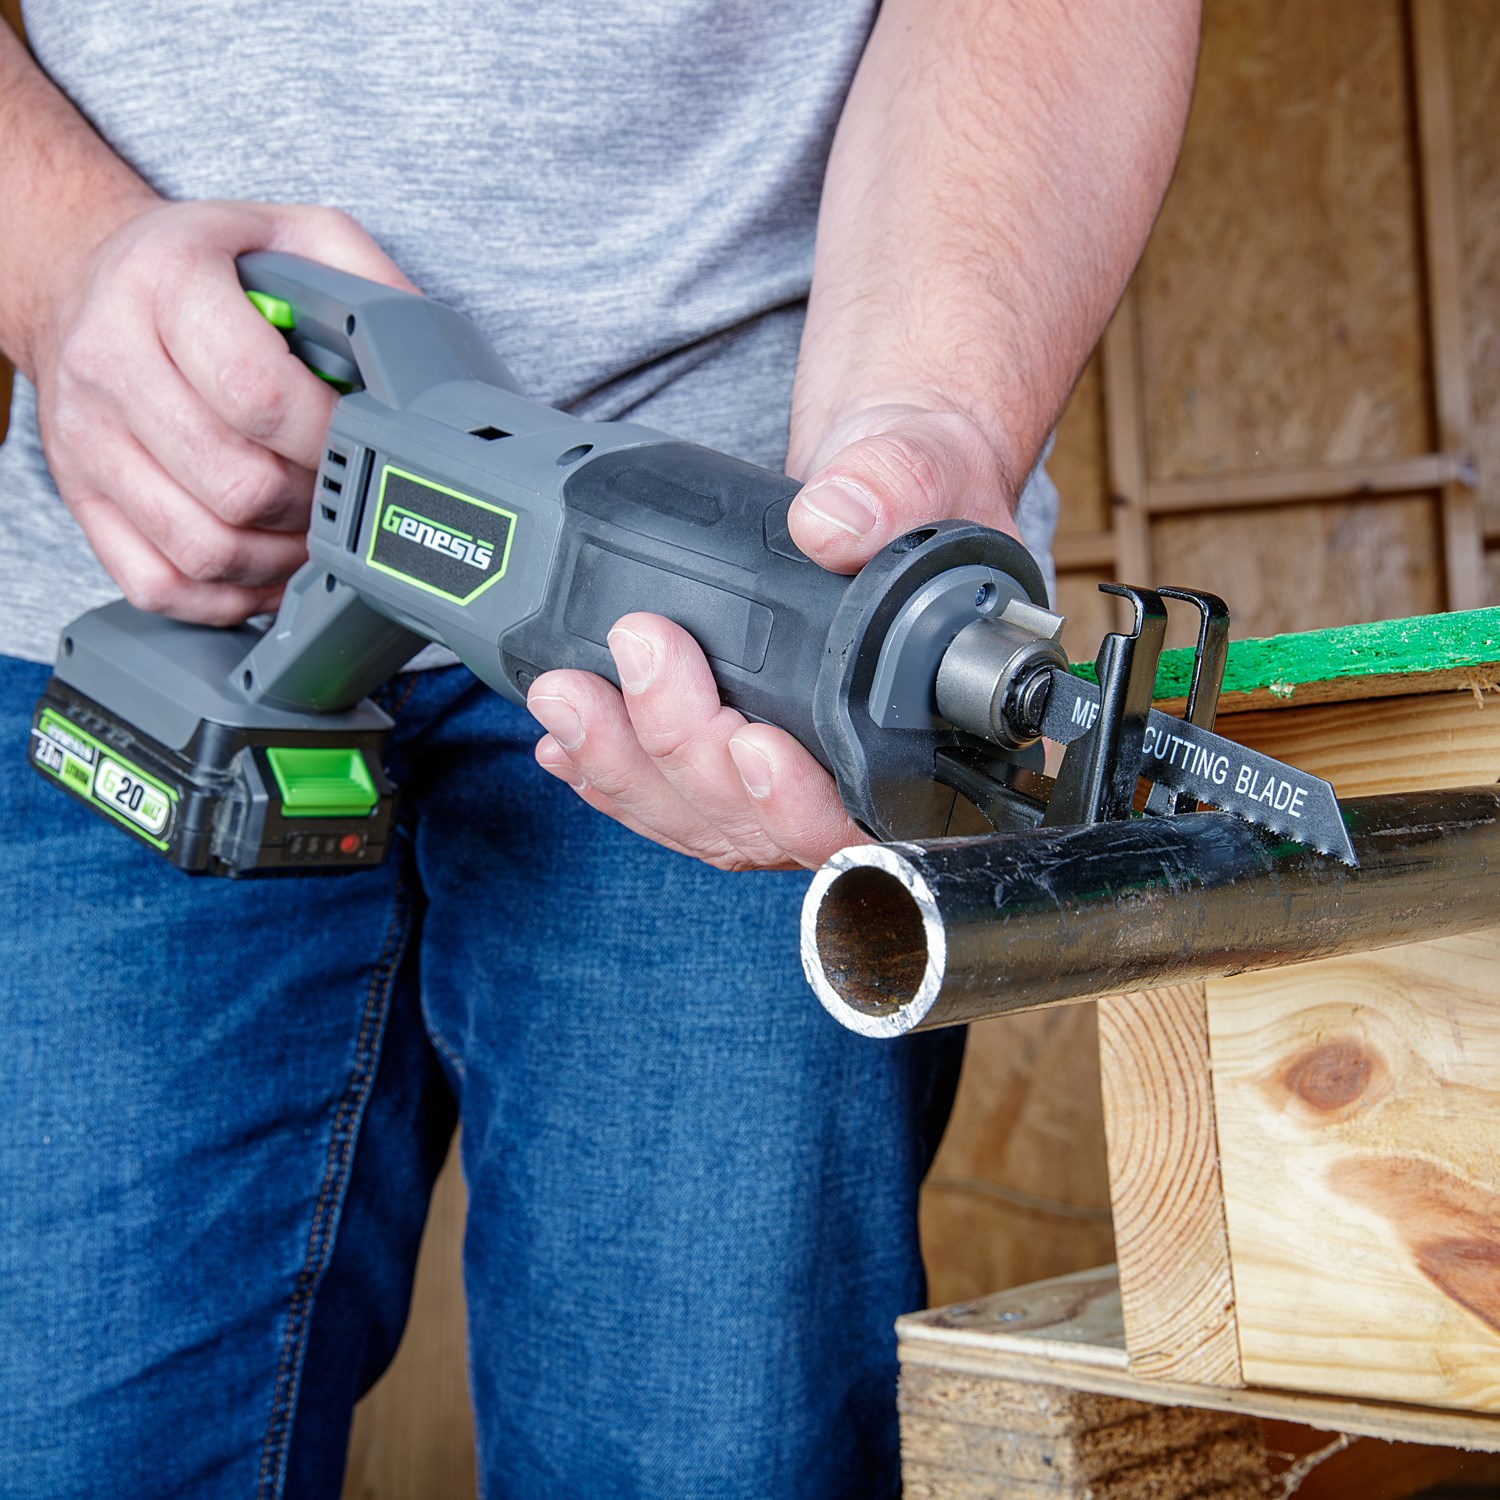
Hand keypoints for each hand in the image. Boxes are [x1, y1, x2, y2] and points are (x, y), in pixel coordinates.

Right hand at [29, 198, 413, 622]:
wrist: (85, 278)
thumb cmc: (204, 266)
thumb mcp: (290, 236)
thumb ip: (364, 284)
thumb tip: (426, 369)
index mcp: (164, 282)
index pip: (259, 394)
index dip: (330, 439)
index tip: (363, 440)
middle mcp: (109, 361)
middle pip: (238, 486)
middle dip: (315, 504)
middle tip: (343, 488)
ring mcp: (86, 440)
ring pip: (202, 549)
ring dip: (281, 559)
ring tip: (310, 527)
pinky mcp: (80, 500)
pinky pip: (160, 586)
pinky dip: (229, 596)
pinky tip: (265, 564)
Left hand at [527, 400, 1022, 870]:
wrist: (879, 481)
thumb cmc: (924, 486)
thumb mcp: (923, 462)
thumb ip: (893, 484)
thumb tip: (831, 524)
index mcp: (926, 729)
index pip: (865, 816)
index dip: (801, 804)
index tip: (754, 744)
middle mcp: (851, 771)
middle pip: (756, 823)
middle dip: (680, 748)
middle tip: (640, 649)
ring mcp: (783, 774)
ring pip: (697, 817)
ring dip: (623, 764)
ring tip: (567, 693)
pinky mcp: (726, 755)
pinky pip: (664, 795)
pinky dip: (606, 771)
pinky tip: (562, 741)